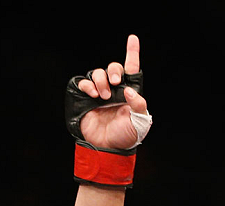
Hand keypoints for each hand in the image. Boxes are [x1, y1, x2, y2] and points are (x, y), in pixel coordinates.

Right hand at [66, 34, 148, 150]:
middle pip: (113, 67)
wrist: (108, 147)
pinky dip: (88, 84)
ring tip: (103, 96)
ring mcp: (101, 93)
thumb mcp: (140, 122)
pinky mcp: (87, 98)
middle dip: (114, 70)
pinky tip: (92, 94)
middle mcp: (115, 90)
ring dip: (101, 80)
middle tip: (115, 83)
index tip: (133, 39)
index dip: (132, 53)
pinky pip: (84, 82)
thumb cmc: (126, 136)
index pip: (131, 69)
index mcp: (129, 93)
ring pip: (98, 73)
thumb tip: (128, 89)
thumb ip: (139, 104)